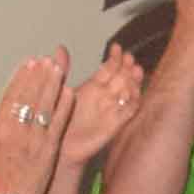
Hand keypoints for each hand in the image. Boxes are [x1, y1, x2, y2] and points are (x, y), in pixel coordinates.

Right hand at [0, 50, 72, 193]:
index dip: (21, 77)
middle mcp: (17, 131)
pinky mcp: (51, 148)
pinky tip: (70, 91)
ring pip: (45, 106)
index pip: (12, 96)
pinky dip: (64, 107)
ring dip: (52, 85)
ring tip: (58, 68)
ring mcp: (35, 139)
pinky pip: (59, 123)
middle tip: (46, 59)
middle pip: (29, 98)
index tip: (29, 62)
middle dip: (38, 76)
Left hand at [55, 46, 146, 170]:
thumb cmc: (57, 120)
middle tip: (130, 57)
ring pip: (129, 92)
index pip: (109, 68)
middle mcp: (105, 97)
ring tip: (136, 70)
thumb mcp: (58, 90)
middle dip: (128, 67)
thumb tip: (59, 47)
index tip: (117, 47)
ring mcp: (112, 110)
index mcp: (93, 87)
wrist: (59, 146)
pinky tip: (132, 92)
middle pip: (123, 78)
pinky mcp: (115, 124)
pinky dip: (132, 101)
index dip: (115, 58)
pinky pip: (128, 111)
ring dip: (134, 81)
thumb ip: (62, 70)